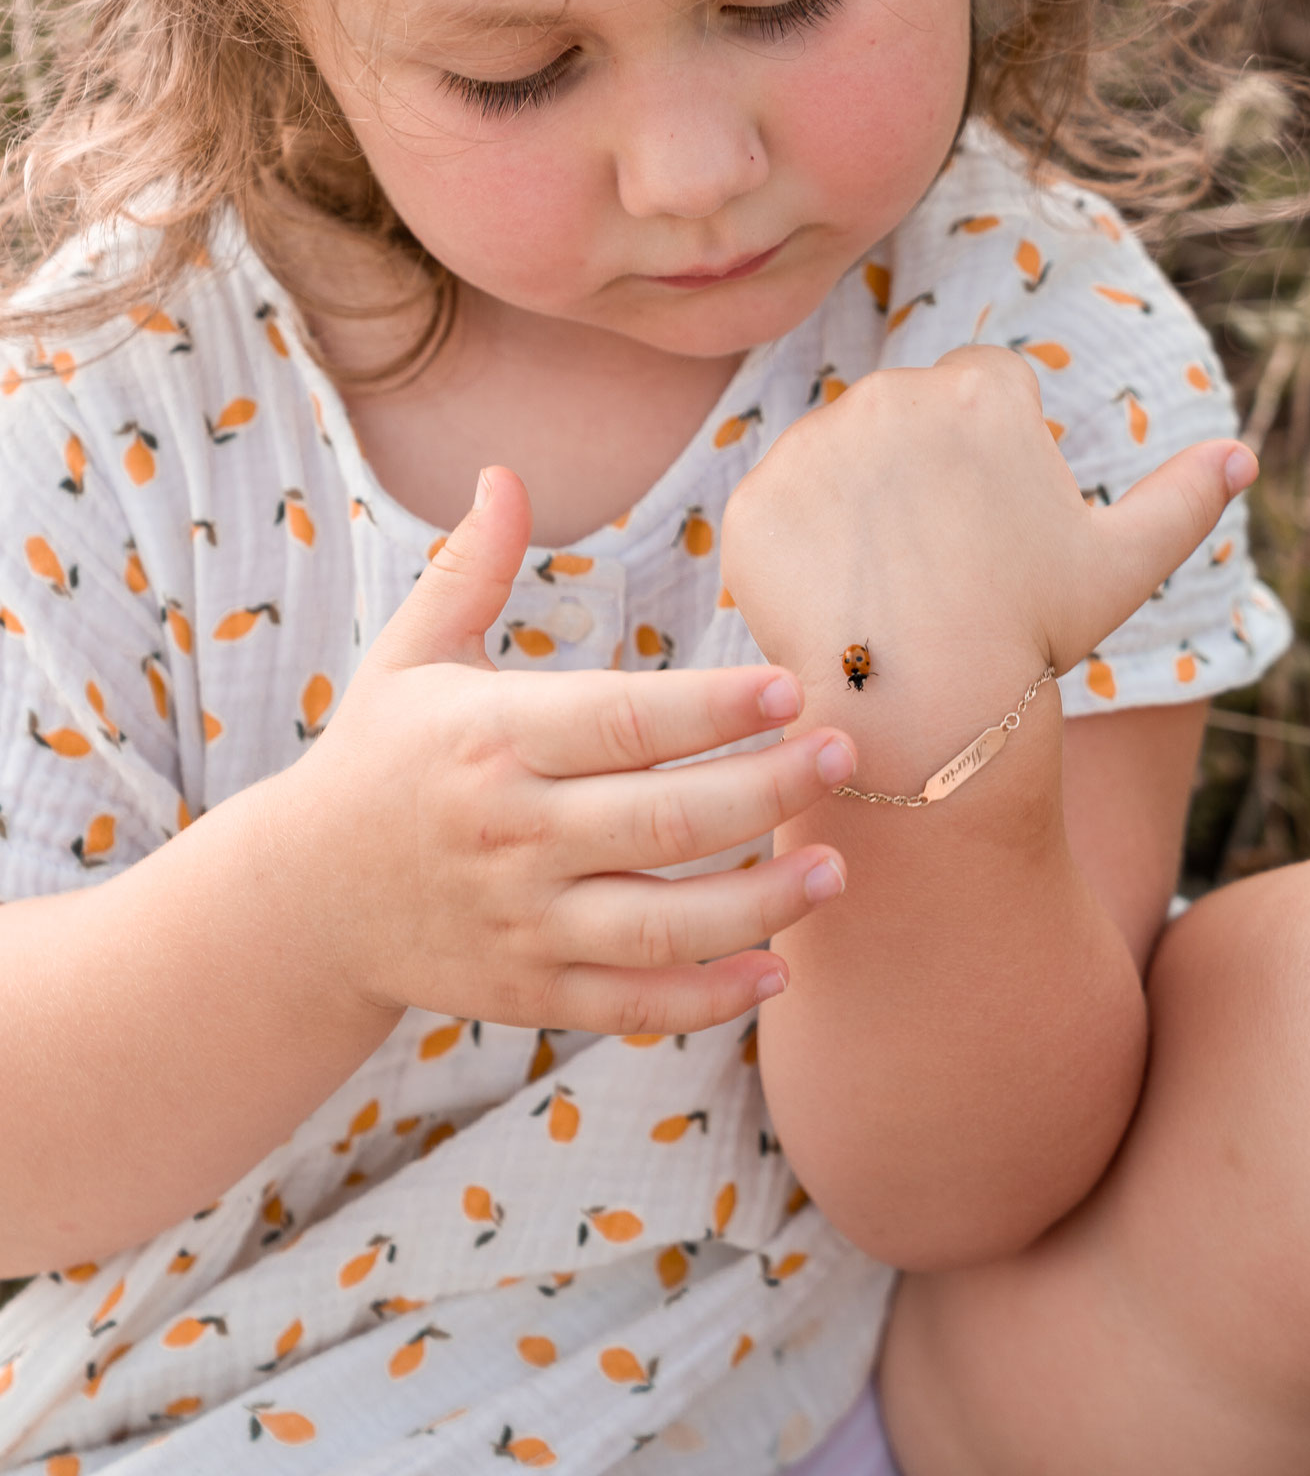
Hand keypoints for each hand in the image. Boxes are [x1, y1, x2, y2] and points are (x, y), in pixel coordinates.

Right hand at [280, 468, 855, 1035]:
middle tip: (842, 756)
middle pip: (662, 818)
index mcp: (489, 739)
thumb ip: (470, 568)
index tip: (788, 688)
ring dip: (760, 902)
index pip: (619, 719)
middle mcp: (510, 833)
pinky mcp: (531, 990)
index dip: (709, 707)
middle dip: (765, 789)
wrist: (302, 903)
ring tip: (835, 868)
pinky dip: (708, 998)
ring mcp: (522, 922)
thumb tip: (504, 472)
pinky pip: (634, 1004)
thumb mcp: (408, 656)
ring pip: (662, 922)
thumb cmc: (376, 760)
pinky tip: (778, 970)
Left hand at [720, 346, 1254, 739]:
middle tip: (938, 566)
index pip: (982, 389)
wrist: (926, 706)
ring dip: (853, 509)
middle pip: (903, 419)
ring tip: (886, 589)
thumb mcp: (1122, 565)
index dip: (991, 457)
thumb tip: (1241, 454)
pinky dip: (796, 556)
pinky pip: (775, 514)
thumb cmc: (1030, 633)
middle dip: (918, 477)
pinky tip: (832, 604)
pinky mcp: (754, 500)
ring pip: (834, 462)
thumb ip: (1184, 498)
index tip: (991, 522)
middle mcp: (891, 394)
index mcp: (981, 391)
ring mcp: (813, 444)